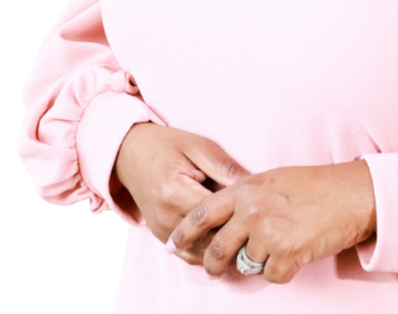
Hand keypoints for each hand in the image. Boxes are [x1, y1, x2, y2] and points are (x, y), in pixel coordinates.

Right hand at [113, 123, 250, 265]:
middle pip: (212, 238)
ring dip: (225, 246)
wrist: (130, 153)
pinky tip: (227, 238)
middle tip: (262, 225)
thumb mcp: (200, 147)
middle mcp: (166, 219)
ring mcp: (161, 232)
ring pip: (203, 253)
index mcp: (175, 193)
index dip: (243, 214)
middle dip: (238, 233)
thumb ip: (225, 169)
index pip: (218, 216)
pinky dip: (210, 250)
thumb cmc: (168, 146)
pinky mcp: (162, 238)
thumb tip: (255, 185)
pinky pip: (191, 255)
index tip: (263, 209)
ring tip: (249, 233)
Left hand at [167, 161, 376, 282]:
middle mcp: (252, 210)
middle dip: (213, 263)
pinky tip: (298, 251)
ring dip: (261, 261)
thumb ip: (247, 196)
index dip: (184, 232)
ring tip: (283, 243)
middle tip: (214, 268)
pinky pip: (271, 275)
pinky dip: (283, 269)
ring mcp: (268, 233)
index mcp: (246, 188)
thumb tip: (227, 217)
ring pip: (246, 264)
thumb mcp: (274, 180)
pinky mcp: (286, 254)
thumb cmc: (316, 185)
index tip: (172, 245)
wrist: (351, 194)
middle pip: (217, 248)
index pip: (202, 212)